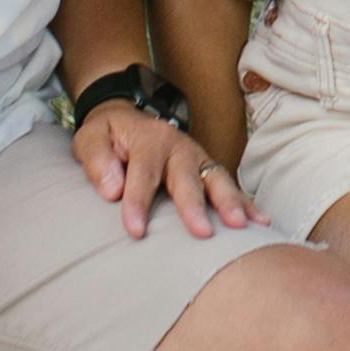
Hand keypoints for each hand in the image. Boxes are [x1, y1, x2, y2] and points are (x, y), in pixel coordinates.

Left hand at [73, 98, 253, 241]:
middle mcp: (178, 146)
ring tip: (240, 226)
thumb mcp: (89, 139)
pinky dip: (246, 202)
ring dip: (229, 203)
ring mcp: (197, 157)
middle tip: (203, 232)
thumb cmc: (108, 136)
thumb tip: (112, 190)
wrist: (126, 118)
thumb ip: (97, 161)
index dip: (139, 202)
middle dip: (196, 205)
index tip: (136, 230)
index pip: (143, 173)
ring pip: (216, 179)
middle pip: (188, 177)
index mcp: (148, 139)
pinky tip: (260, 221)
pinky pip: (228, 185)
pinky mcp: (206, 169)